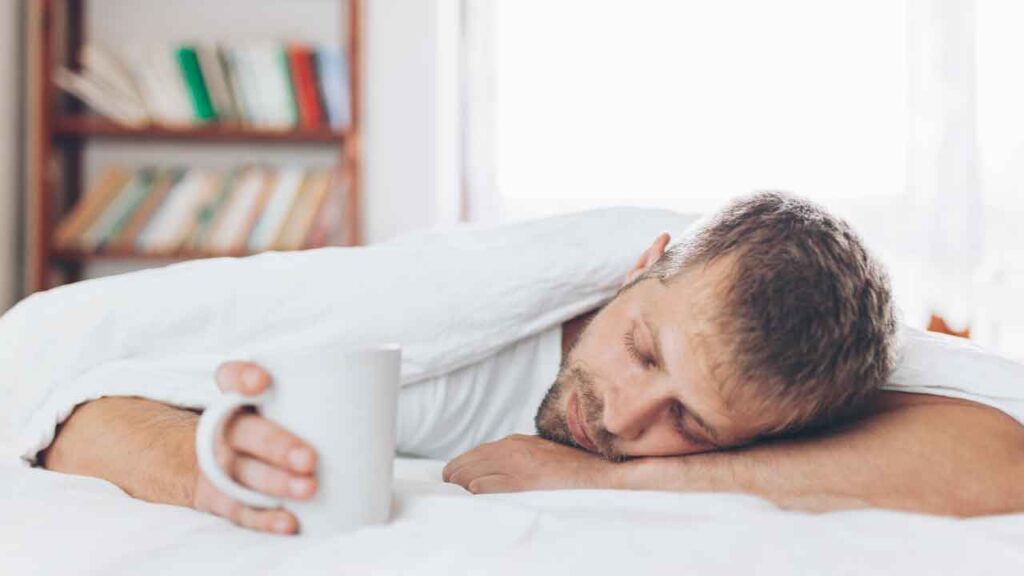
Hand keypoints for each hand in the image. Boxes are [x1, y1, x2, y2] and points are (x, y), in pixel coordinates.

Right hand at [191, 361, 318, 534]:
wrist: (210, 459)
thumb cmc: (268, 425)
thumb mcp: (281, 405)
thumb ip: (316, 397)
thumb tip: (382, 397)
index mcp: (237, 399)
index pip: (228, 378)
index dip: (241, 378)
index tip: (263, 381)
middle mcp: (224, 430)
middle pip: (244, 433)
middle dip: (276, 445)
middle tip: (310, 459)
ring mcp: (218, 465)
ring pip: (243, 473)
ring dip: (275, 483)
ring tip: (308, 489)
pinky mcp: (220, 497)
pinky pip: (239, 509)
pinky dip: (264, 518)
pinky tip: (289, 521)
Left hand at [442, 434, 614, 493]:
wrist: (600, 472)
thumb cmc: (571, 469)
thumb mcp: (540, 454)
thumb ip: (518, 457)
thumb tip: (491, 472)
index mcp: (515, 442)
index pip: (475, 454)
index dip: (460, 469)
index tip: (454, 481)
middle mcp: (512, 449)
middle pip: (467, 463)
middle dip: (455, 478)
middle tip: (450, 490)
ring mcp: (518, 464)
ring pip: (471, 475)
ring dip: (462, 486)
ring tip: (459, 496)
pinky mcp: (525, 480)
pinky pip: (487, 487)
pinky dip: (477, 494)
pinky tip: (476, 499)